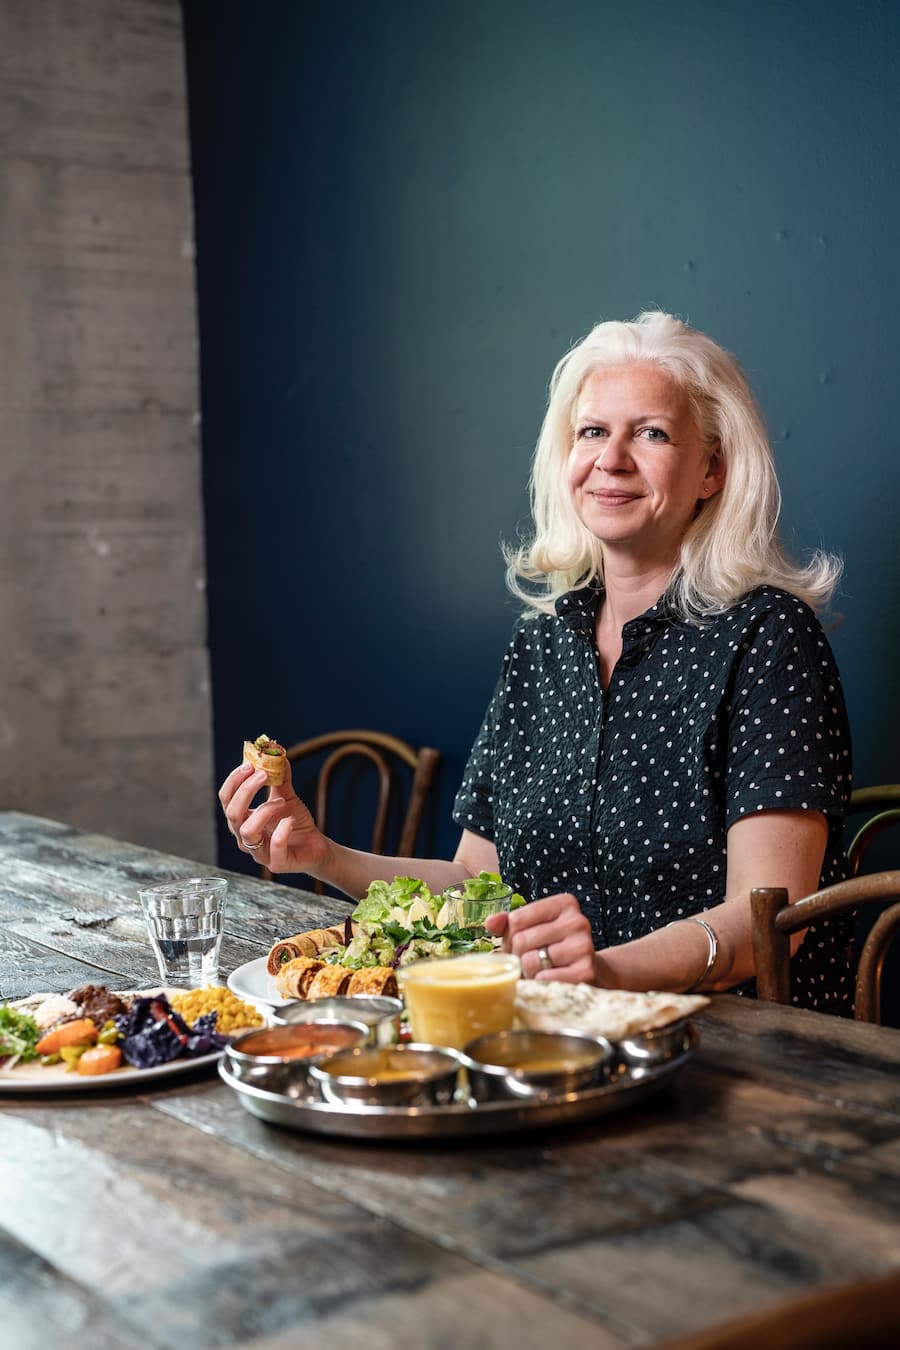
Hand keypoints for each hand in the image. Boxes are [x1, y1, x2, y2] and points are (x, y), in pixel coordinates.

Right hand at [218, 760, 327, 875]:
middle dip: (246, 790)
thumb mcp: (287, 796)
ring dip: (264, 810)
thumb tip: (278, 754)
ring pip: (247, 831)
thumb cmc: (295, 822)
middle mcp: (244, 837)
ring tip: (282, 801)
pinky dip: (282, 831)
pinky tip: (290, 821)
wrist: (316, 846)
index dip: (235, 780)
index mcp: (242, 819)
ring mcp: (258, 853)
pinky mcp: (276, 863)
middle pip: (232, 813)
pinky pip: (274, 848)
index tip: (250, 764)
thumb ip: (280, 778)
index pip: (226, 798)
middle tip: (264, 774)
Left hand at [485, 893, 596, 982]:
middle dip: (518, 955)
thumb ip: (508, 923)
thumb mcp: (533, 927)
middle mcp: (577, 921)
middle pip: (522, 940)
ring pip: (530, 961)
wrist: (587, 970)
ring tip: (540, 970)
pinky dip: (539, 983)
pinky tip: (548, 979)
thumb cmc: (553, 946)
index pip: (517, 918)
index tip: (521, 942)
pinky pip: (545, 979)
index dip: (511, 936)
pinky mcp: (586, 970)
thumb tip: (490, 923)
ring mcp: (584, 945)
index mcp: (563, 903)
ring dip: (528, 971)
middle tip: (528, 960)